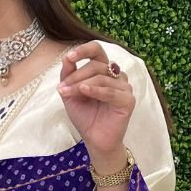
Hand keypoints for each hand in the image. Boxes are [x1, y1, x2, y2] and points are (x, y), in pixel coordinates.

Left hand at [58, 42, 134, 166]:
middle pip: (96, 66)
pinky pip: (110, 92)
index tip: (69, 57)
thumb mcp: (71, 93)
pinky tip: (84, 91)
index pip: (97, 51)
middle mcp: (117, 76)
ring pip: (101, 77)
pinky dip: (96, 90)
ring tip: (67, 94)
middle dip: (76, 76)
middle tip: (62, 88)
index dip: (84, 50)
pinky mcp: (128, 101)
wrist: (94, 140)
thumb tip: (66, 58)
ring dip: (81, 84)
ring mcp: (124, 88)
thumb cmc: (86, 117)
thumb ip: (68, 75)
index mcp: (104, 71)